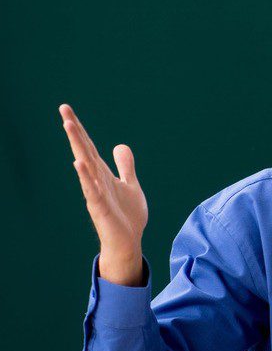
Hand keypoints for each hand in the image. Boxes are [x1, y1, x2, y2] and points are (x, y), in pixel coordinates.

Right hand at [59, 104, 148, 285]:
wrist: (129, 241)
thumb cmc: (127, 215)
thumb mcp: (130, 185)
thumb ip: (125, 166)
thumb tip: (120, 146)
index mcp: (103, 173)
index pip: (89, 146)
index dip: (79, 128)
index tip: (66, 109)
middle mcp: (96, 180)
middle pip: (84, 151)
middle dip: (75, 131)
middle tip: (63, 110)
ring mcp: (97, 193)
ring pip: (85, 166)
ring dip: (78, 146)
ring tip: (70, 127)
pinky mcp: (101, 207)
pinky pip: (92, 189)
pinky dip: (86, 176)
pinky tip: (79, 163)